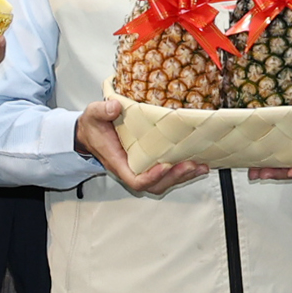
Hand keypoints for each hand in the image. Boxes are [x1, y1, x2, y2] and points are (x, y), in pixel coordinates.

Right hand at [74, 94, 207, 195]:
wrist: (90, 133)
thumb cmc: (93, 126)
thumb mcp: (93, 114)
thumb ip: (102, 110)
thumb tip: (115, 107)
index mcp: (117, 162)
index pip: (135, 179)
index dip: (151, 177)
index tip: (165, 166)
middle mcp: (131, 169)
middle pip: (155, 185)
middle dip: (174, 177)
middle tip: (191, 165)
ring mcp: (141, 168)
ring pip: (163, 182)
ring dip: (183, 176)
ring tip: (201, 167)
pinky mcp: (149, 163)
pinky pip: (167, 173)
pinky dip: (183, 171)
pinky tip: (198, 162)